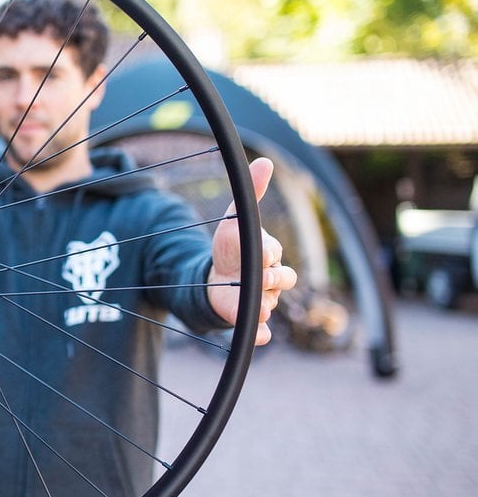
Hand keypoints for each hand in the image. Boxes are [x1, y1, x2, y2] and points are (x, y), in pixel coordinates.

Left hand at [207, 158, 297, 344]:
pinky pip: (262, 333)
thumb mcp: (236, 219)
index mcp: (271, 255)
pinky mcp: (250, 321)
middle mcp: (272, 280)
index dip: (268, 251)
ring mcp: (263, 301)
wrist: (213, 278)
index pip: (275, 252)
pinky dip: (261, 335)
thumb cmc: (230, 249)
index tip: (260, 251)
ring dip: (261, 302)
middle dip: (270, 277)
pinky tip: (258, 335)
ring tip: (250, 301)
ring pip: (270, 304)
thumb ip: (251, 194)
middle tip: (257, 275)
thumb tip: (264, 161)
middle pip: (283, 280)